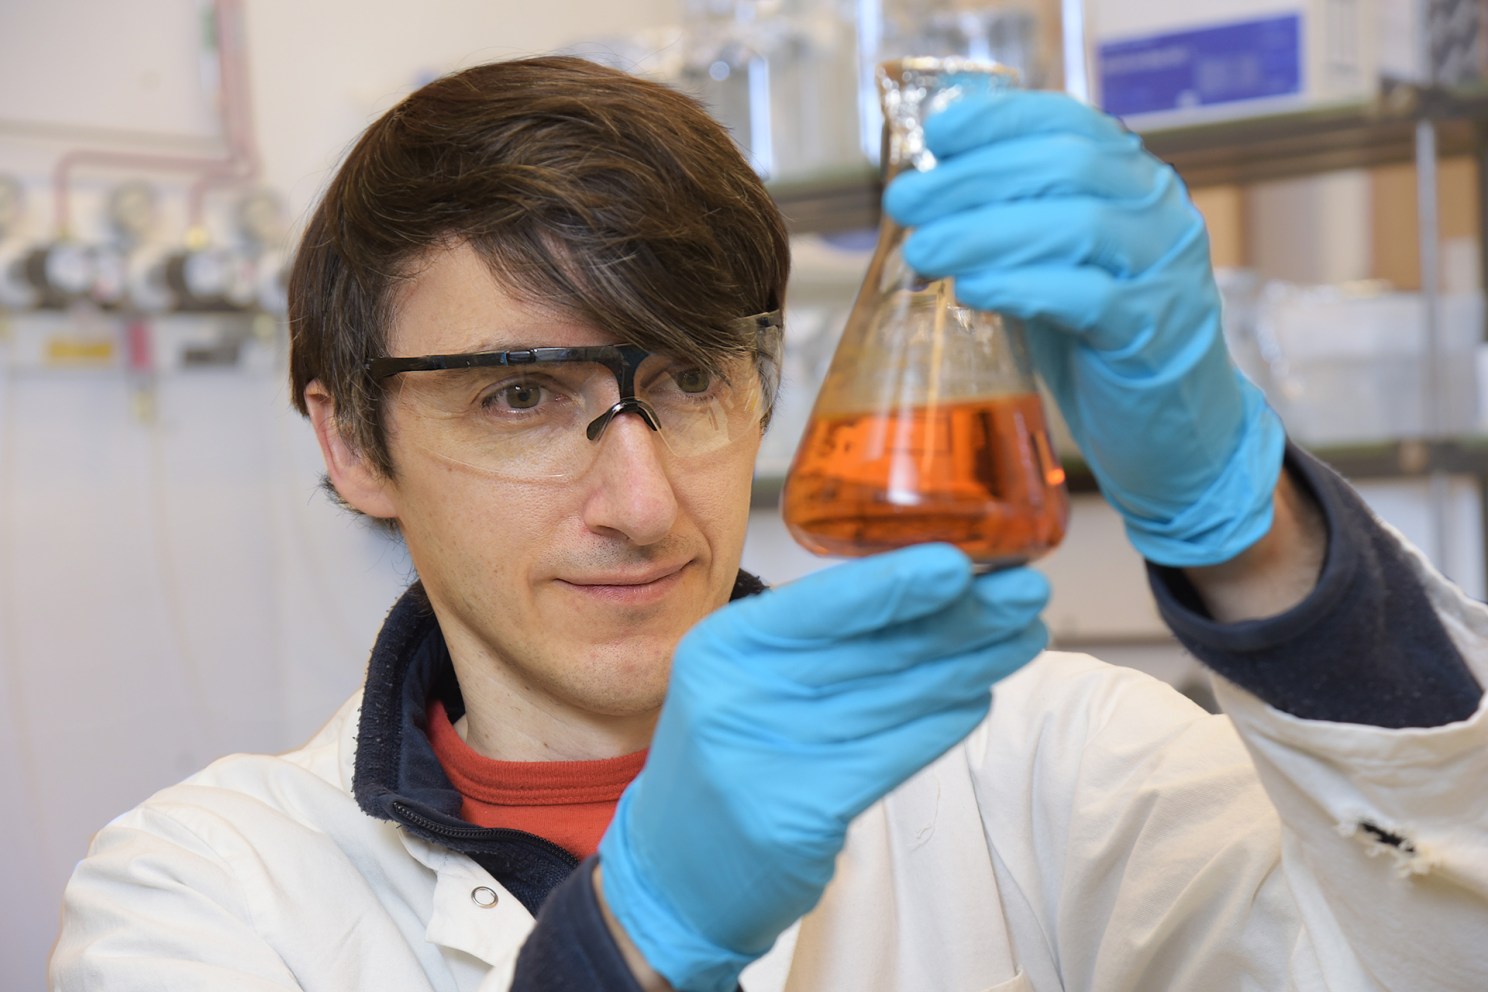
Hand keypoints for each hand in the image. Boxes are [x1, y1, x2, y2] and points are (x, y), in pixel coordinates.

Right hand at [597, 544, 1048, 991]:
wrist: (673, 872)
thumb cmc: (726, 760)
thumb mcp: (743, 681)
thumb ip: (815, 641)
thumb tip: (923, 593)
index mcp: (723, 645)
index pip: (823, 602)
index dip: (898, 581)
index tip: (963, 561)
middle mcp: (737, 694)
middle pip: (871, 648)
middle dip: (961, 617)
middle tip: (1025, 591)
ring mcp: (764, 758)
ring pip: (893, 699)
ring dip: (969, 666)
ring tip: (1021, 638)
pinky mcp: (797, 814)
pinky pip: (891, 756)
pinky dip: (941, 725)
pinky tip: (979, 699)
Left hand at [883, 90, 1285, 566]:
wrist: (1175, 428)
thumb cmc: (1101, 339)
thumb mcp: (1055, 264)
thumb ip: (1013, 224)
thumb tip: (928, 190)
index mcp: (1133, 181)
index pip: (1068, 122)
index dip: (999, 120)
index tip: (937, 132)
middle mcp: (1158, 212)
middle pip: (1064, 165)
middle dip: (973, 178)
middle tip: (907, 201)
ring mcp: (1164, 270)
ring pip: (1076, 226)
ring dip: (985, 232)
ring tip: (925, 250)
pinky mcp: (1155, 331)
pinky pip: (1087, 297)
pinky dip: (1021, 287)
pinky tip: (972, 290)